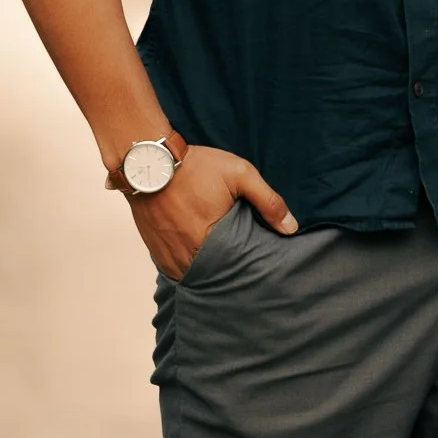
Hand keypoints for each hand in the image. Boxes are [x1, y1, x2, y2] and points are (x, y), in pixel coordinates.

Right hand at [126, 144, 297, 279]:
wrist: (146, 160)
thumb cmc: (195, 165)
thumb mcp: (239, 174)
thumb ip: (268, 201)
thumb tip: (291, 228)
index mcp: (209, 240)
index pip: (236, 269)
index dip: (246, 267)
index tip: (254, 262)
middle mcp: (185, 254)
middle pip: (214, 276)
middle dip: (227, 272)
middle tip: (239, 262)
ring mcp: (167, 255)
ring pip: (193, 275)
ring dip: (206, 271)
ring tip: (221, 261)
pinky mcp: (154, 251)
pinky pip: (175, 270)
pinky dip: (188, 265)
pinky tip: (200, 254)